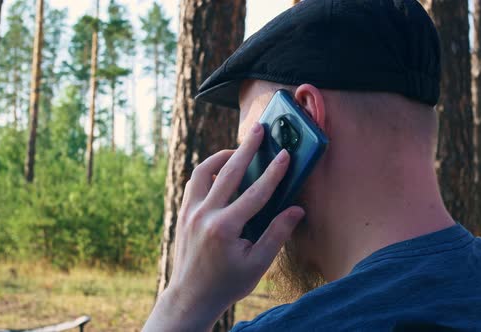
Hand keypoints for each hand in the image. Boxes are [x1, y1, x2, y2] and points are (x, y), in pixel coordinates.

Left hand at [143, 122, 304, 331]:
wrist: (191, 296)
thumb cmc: (227, 283)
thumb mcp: (258, 264)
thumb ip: (277, 234)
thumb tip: (297, 210)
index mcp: (225, 228)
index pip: (255, 193)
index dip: (273, 172)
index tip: (285, 154)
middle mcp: (205, 215)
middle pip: (229, 171)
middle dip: (247, 148)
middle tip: (259, 129)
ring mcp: (190, 212)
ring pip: (204, 171)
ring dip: (222, 156)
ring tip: (238, 148)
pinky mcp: (184, 213)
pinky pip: (194, 183)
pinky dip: (208, 171)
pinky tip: (220, 170)